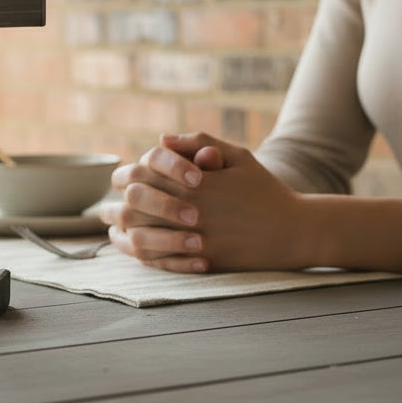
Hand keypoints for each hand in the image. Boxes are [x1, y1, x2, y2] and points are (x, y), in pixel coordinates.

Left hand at [102, 133, 303, 272]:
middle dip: (114, 208)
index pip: (141, 176)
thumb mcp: (238, 157)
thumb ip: (199, 143)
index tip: (119, 180)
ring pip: (141, 239)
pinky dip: (142, 257)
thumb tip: (161, 138)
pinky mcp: (203, 263)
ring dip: (122, 235)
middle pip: (133, 208)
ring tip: (114, 231)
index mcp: (195, 183)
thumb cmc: (265, 190)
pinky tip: (136, 251)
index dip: (123, 177)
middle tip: (105, 210)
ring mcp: (196, 240)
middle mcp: (191, 211)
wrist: (296, 230)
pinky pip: (161, 263)